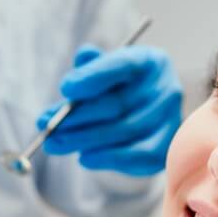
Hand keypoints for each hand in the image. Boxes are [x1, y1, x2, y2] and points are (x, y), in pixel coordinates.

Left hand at [36, 44, 182, 176]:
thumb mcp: (106, 71)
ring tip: (56, 144)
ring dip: (85, 140)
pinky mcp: (166, 147)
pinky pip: (136, 155)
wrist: (149, 117)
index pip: (121, 65)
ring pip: (124, 131)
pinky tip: (84, 158)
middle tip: (47, 126)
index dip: (93, 77)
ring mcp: (170, 119)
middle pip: (118, 103)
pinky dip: (108, 158)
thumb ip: (93, 66)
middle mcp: (166, 88)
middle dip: (78, 116)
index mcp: (149, 61)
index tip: (64, 89)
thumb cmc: (121, 89)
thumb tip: (83, 57)